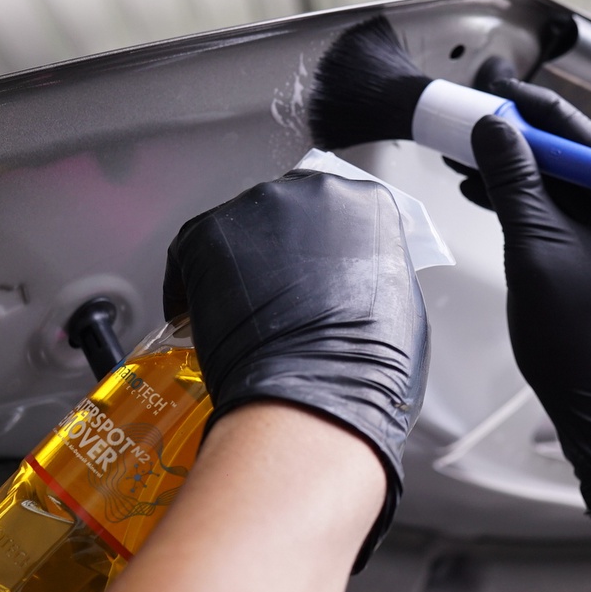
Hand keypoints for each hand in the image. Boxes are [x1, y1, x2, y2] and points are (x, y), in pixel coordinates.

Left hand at [163, 169, 430, 564]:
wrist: (313, 399)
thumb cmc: (365, 369)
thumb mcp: (398, 308)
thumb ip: (373, 275)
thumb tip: (352, 283)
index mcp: (367, 204)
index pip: (342, 211)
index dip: (325, 248)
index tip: (316, 272)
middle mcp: (312, 193)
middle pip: (288, 213)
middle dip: (280, 252)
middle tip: (278, 298)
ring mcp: (256, 210)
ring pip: (242, 229)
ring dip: (241, 264)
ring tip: (240, 314)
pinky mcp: (204, 234)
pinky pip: (192, 252)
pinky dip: (194, 282)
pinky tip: (204, 317)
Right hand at [469, 79, 590, 514]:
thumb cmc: (576, 339)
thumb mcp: (536, 250)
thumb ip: (514, 182)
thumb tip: (491, 125)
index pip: (586, 139)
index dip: (534, 112)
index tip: (493, 91)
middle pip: (576, 161)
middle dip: (519, 144)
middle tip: (469, 126)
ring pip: (567, 189)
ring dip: (517, 176)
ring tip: (464, 161)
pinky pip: (567, 218)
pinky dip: (528, 206)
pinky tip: (485, 194)